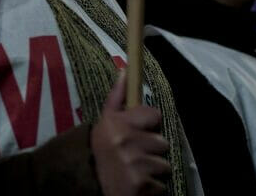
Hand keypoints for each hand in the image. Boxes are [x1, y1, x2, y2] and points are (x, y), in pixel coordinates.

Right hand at [91, 73, 171, 195]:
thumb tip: (125, 70)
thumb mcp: (106, 122)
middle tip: (136, 156)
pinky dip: (153, 187)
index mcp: (116, 123)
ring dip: (154, 170)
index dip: (149, 124)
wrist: (92, 185)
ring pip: (164, 164)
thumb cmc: (103, 151)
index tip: (139, 131)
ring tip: (137, 171)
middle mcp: (124, 141)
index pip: (154, 115)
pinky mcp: (141, 185)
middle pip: (162, 141)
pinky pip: (161, 184)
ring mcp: (133, 164)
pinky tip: (139, 185)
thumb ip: (117, 97)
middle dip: (152, 150)